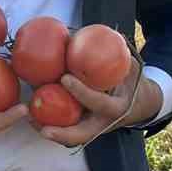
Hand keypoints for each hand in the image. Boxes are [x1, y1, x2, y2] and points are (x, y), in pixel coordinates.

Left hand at [35, 53, 160, 148]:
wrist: (142, 104)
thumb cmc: (133, 82)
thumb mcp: (130, 67)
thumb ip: (113, 53)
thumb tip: (86, 33)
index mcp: (117, 107)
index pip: (99, 102)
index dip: (82, 92)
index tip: (65, 78)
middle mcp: (104, 123)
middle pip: (82, 135)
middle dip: (62, 133)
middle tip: (43, 128)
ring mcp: (94, 128)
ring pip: (70, 137)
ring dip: (49, 130)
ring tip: (29, 118)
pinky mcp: (85, 127)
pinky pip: (66, 129)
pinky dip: (50, 124)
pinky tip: (31, 114)